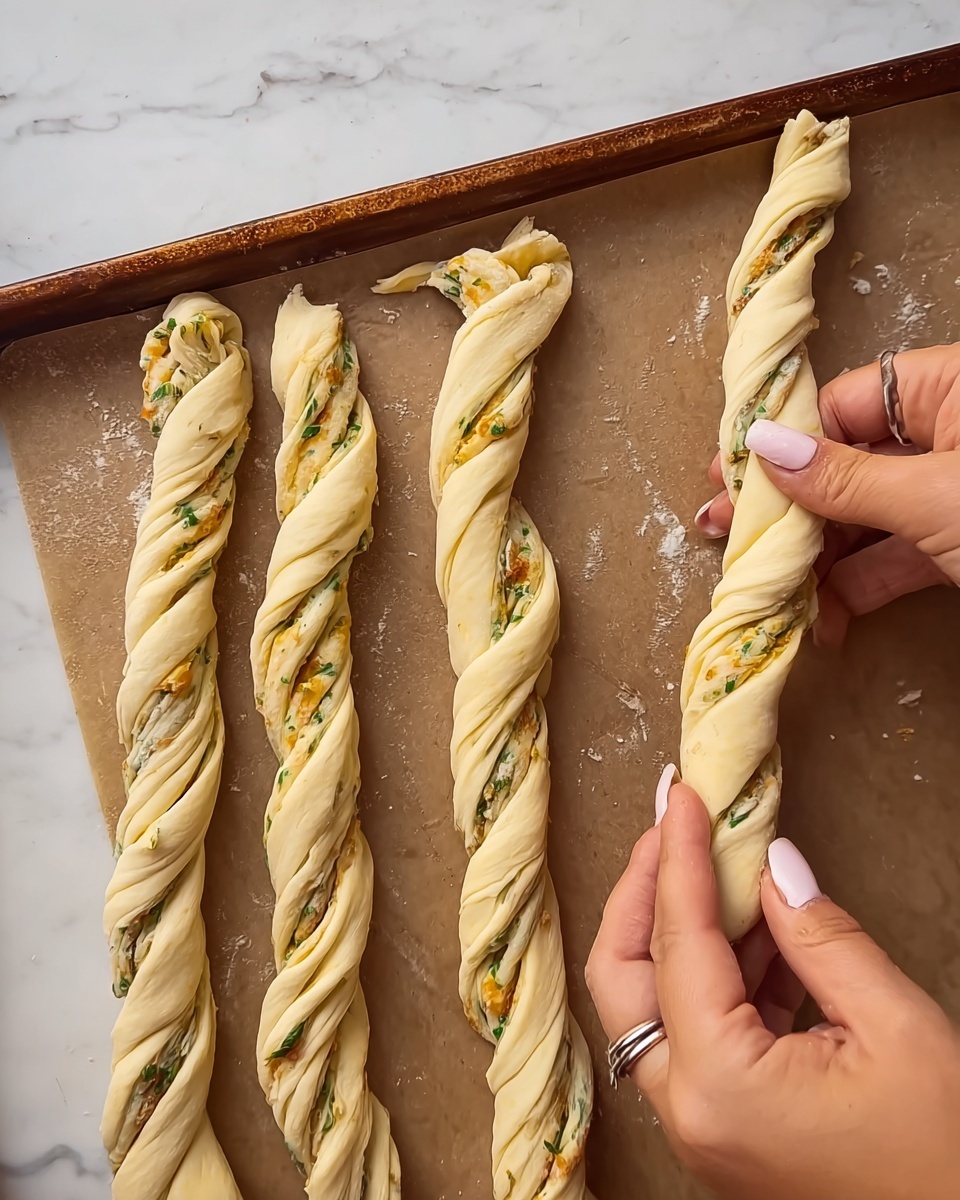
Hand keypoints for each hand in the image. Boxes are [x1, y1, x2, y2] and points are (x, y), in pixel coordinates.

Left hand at [585, 772, 959, 1199]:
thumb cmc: (945, 1160)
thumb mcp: (896, 1030)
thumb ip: (821, 937)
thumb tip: (773, 865)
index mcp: (721, 1086)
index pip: (677, 942)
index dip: (679, 857)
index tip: (682, 797)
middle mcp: (689, 1109)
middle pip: (624, 976)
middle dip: (644, 891)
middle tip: (675, 828)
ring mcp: (700, 1122)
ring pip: (652, 1002)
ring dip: (681, 926)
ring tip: (719, 861)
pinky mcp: (725, 1123)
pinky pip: (696, 1030)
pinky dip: (717, 972)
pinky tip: (755, 924)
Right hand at [694, 343, 959, 645]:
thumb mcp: (933, 495)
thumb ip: (848, 478)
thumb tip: (765, 447)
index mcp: (947, 391)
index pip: (842, 406)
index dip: (784, 443)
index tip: (730, 479)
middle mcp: (946, 436)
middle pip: (846, 466)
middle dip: (790, 512)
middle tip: (726, 537)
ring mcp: (951, 495)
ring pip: (866, 520)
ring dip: (818, 563)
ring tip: (769, 593)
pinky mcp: (959, 548)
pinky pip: (896, 560)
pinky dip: (859, 589)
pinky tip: (822, 619)